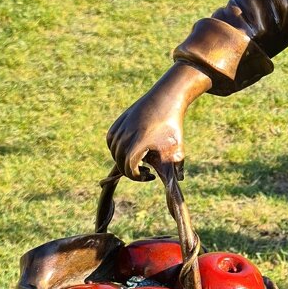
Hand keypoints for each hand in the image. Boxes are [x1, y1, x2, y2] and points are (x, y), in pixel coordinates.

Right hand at [106, 63, 210, 179]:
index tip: (149, 176)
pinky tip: (132, 148)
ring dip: (124, 160)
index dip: (137, 177)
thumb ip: (174, 170)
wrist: (167, 98)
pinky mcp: (118, 122)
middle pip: (120, 162)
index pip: (128, 168)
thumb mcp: (176, 149)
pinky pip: (111, 141)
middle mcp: (126, 134)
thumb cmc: (173, 126)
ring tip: (141, 158)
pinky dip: (118, 149)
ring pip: (114, 152)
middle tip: (146, 171)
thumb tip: (176, 189)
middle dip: (131, 171)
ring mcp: (120, 127)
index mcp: (139, 141)